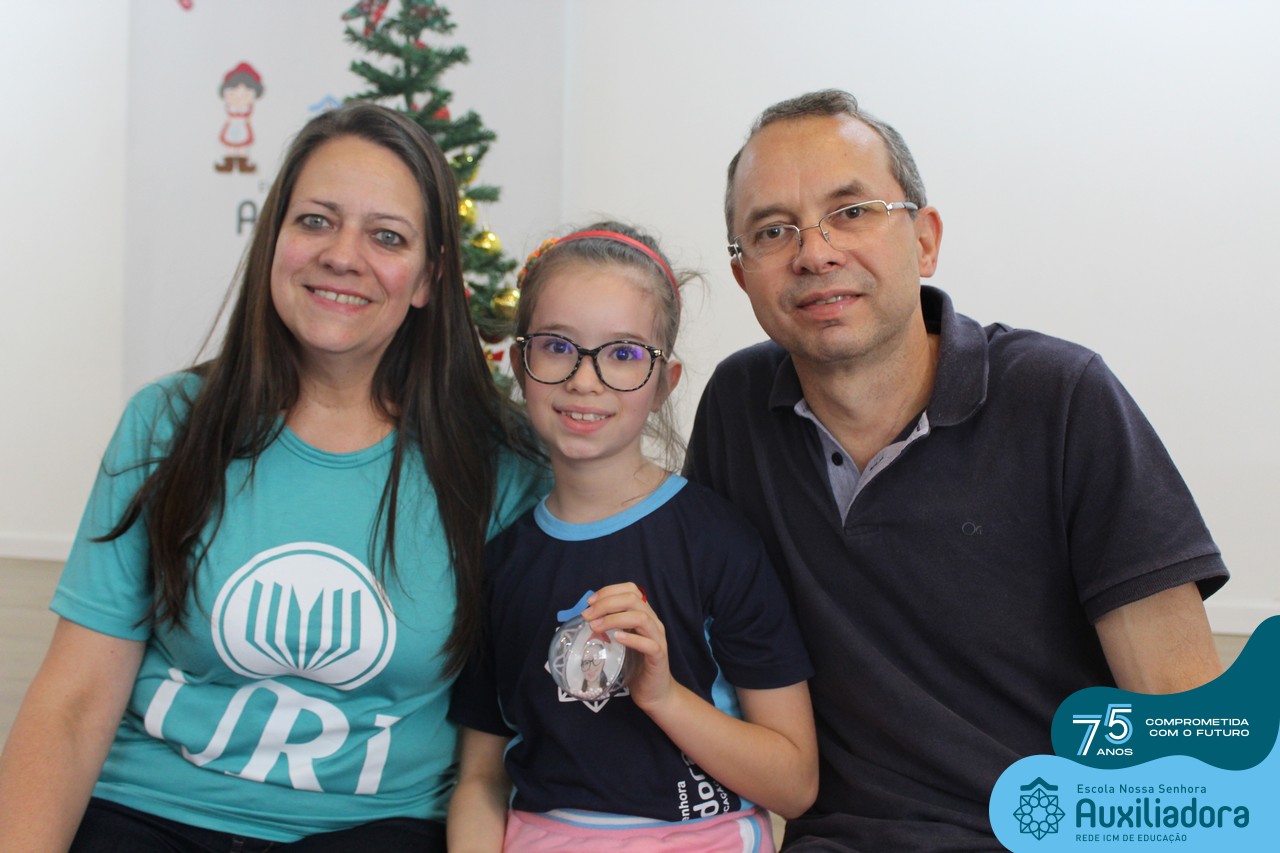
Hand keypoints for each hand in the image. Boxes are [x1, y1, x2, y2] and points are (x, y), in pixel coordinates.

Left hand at [580, 582, 673, 710]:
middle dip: (606, 604)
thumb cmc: (635, 665)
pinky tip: (617, 639)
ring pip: (641, 618)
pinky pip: (649, 645)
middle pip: (633, 600)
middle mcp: (653, 623)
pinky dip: (632, 639)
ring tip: (596, 627)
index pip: (631, 590)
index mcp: (645, 615)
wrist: (654, 692)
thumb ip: (611, 626)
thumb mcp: (621, 640)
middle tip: (587, 616)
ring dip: (615, 619)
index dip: (609, 591)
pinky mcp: (659, 657)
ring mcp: (658, 639)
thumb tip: (587, 615)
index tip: (589, 602)